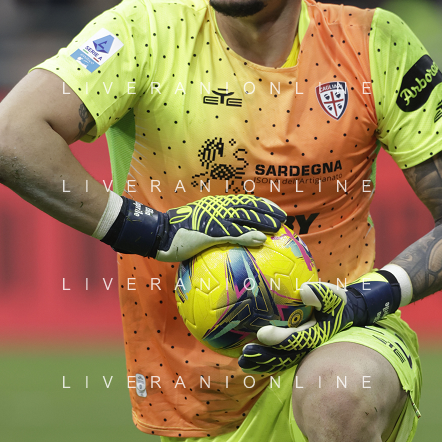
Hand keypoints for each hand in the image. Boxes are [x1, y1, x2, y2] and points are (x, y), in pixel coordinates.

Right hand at [101, 192, 285, 261]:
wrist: (157, 234)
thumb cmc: (177, 232)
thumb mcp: (198, 226)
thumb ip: (214, 229)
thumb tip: (229, 235)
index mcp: (215, 206)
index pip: (243, 202)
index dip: (260, 205)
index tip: (275, 210)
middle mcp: (216, 209)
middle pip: (247, 207)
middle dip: (267, 211)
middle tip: (283, 218)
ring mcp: (213, 220)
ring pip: (243, 218)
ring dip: (262, 221)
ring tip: (278, 227)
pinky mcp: (208, 233)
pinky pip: (232, 234)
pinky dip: (248, 236)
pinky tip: (261, 240)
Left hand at [238, 271, 400, 374]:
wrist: (344, 316)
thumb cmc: (336, 304)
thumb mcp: (334, 296)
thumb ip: (322, 294)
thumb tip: (304, 290)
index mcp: (317, 335)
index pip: (297, 339)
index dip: (280, 338)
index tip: (262, 333)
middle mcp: (307, 348)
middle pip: (285, 357)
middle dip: (265, 356)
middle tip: (246, 353)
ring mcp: (300, 353)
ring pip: (280, 362)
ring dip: (261, 363)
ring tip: (242, 362)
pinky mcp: (293, 353)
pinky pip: (278, 360)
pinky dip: (263, 363)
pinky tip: (246, 362)